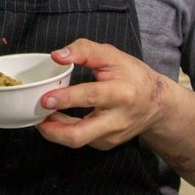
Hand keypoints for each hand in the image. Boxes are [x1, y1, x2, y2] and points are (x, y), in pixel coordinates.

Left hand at [36, 39, 170, 150]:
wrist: (157, 104)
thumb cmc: (132, 75)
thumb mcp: (112, 55)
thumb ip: (84, 50)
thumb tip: (57, 56)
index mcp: (121, 94)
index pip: (90, 97)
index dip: (66, 98)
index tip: (45, 99)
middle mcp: (117, 120)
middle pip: (80, 134)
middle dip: (53, 130)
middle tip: (36, 116)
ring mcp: (111, 136)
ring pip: (77, 140)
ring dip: (54, 130)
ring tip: (39, 114)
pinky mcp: (106, 144)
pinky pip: (80, 139)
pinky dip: (63, 130)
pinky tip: (54, 117)